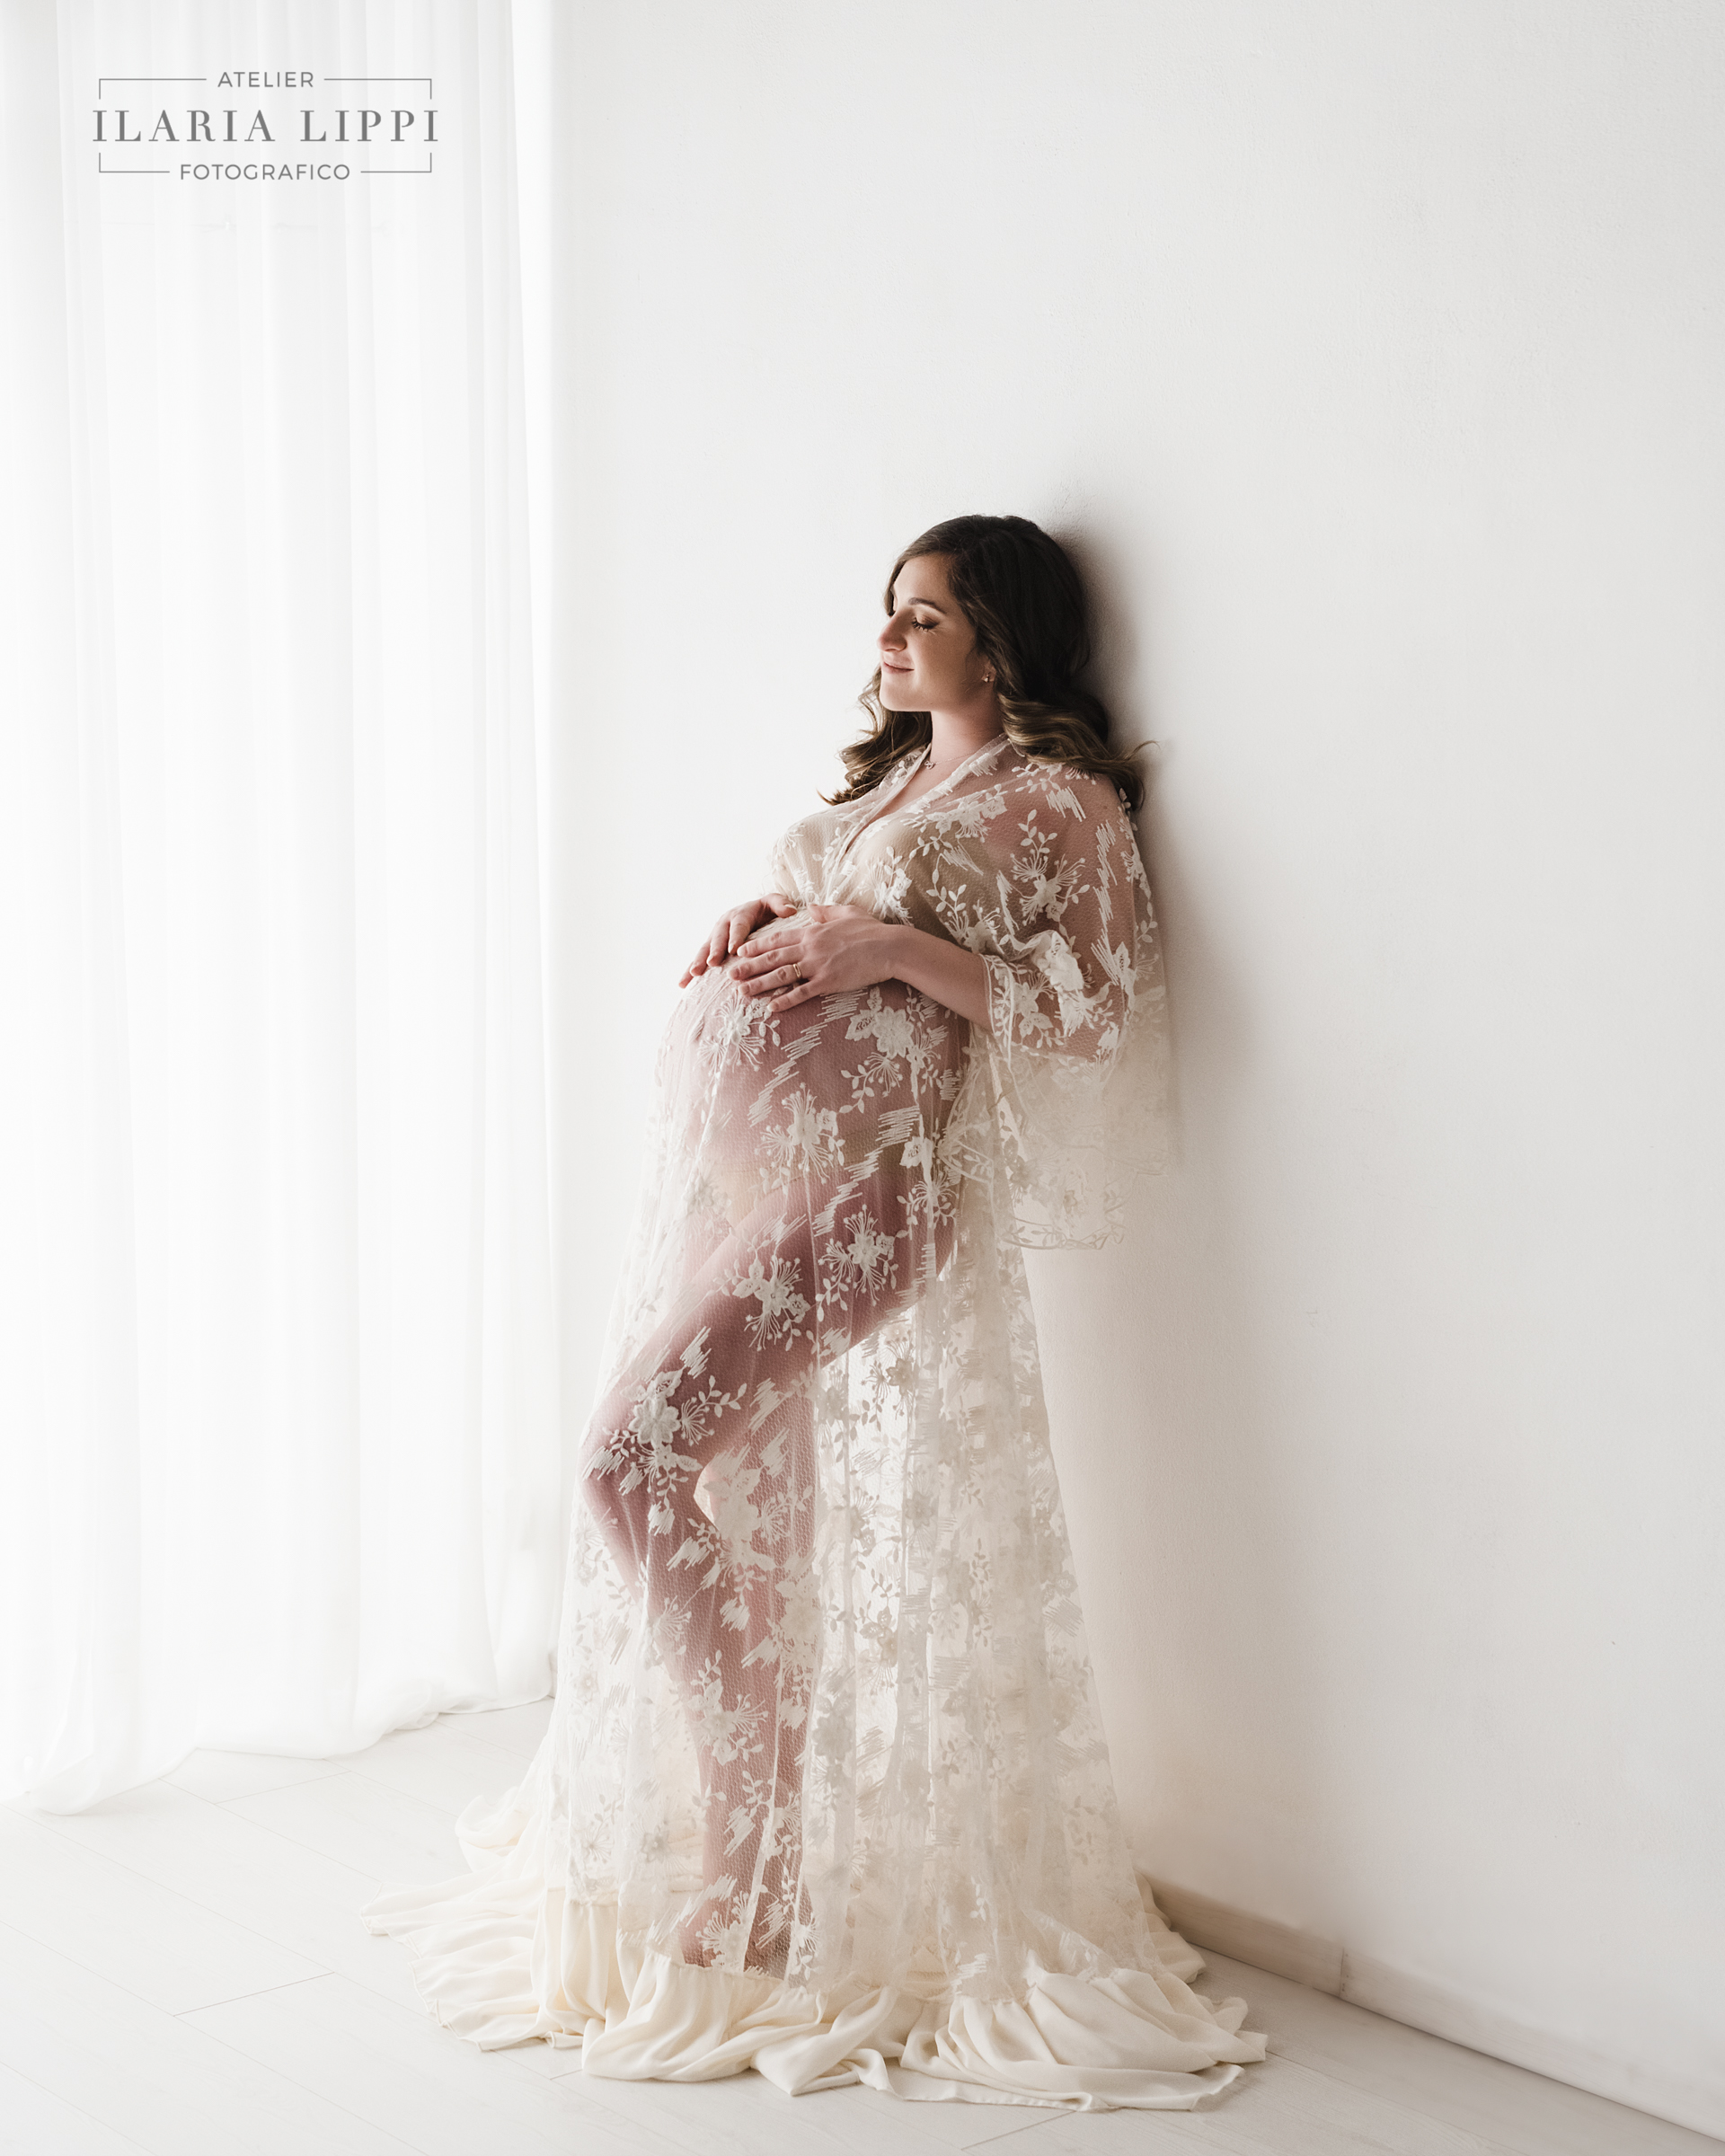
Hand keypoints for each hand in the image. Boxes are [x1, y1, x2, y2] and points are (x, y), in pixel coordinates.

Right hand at [679, 894, 800, 986]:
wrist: (753, 912)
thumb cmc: (766, 910)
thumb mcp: (774, 903)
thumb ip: (781, 905)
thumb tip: (790, 910)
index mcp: (740, 914)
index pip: (738, 926)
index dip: (735, 937)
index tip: (733, 949)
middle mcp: (724, 924)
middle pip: (718, 937)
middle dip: (715, 950)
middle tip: (712, 963)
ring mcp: (714, 936)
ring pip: (705, 948)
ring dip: (699, 961)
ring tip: (695, 974)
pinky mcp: (709, 947)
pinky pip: (698, 958)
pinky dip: (689, 970)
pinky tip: (683, 984)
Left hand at [726, 903, 901, 1014]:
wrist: (889, 947)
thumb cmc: (872, 930)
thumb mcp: (847, 912)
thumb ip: (826, 911)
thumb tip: (811, 908)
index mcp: (813, 931)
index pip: (778, 938)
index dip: (757, 945)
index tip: (740, 950)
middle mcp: (810, 947)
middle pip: (773, 958)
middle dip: (749, 966)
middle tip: (731, 974)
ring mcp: (818, 965)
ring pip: (781, 976)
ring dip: (759, 985)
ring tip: (742, 992)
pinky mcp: (828, 982)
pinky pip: (802, 993)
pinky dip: (785, 1001)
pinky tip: (771, 1008)